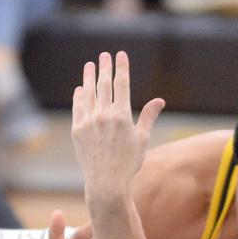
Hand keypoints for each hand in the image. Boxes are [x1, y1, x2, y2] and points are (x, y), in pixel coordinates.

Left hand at [71, 51, 164, 196]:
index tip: (120, 55)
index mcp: (122, 116)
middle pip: (103, 84)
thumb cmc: (128, 163)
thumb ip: (148, 117)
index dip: (121, 67)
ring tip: (89, 66)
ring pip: (88, 94)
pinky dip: (79, 97)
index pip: (121, 84)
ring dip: (88, 78)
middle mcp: (103, 115)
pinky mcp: (77, 131)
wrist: (106, 183)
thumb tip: (159, 101)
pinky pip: (78, 108)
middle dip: (104, 67)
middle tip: (104, 55)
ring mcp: (88, 122)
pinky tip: (80, 90)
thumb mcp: (142, 139)